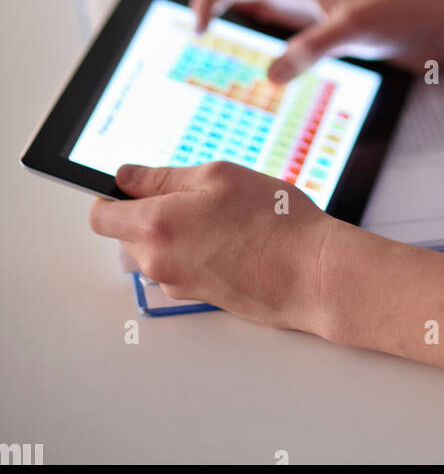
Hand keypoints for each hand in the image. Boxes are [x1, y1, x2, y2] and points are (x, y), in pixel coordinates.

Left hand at [90, 160, 336, 331]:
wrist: (311, 273)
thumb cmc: (274, 222)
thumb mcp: (218, 176)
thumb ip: (162, 177)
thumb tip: (126, 177)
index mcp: (155, 225)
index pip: (101, 216)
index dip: (113, 195)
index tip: (133, 185)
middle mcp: (158, 261)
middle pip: (128, 233)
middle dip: (151, 211)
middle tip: (197, 195)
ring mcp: (177, 284)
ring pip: (156, 250)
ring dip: (176, 232)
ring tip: (222, 217)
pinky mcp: (197, 298)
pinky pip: (180, 267)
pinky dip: (195, 251)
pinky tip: (232, 239)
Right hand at [191, 0, 443, 79]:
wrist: (442, 22)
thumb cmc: (404, 10)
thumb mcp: (357, 28)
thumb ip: (313, 48)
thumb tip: (270, 74)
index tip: (198, 31)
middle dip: (210, 18)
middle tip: (192, 55)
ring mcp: (307, 17)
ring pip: (256, 23)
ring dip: (234, 42)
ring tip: (215, 76)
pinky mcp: (322, 39)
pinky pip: (279, 46)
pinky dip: (262, 62)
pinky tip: (261, 91)